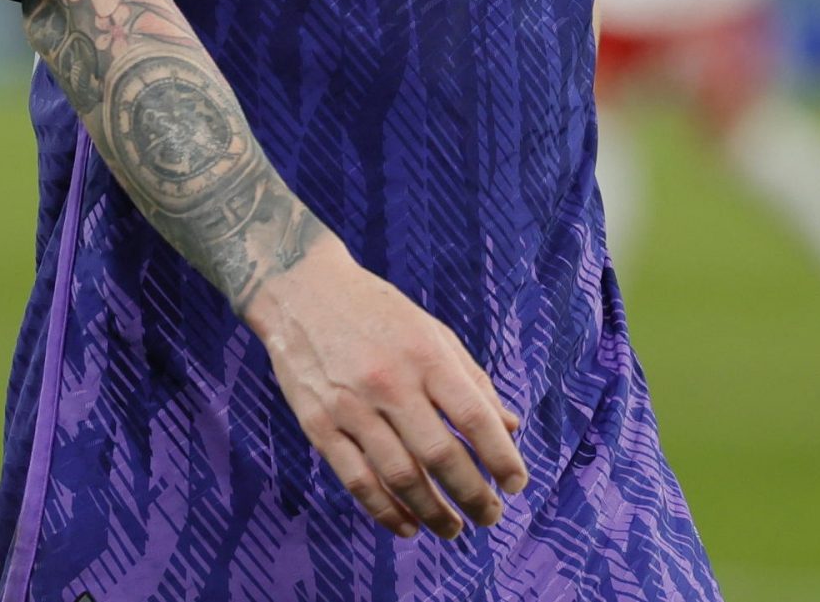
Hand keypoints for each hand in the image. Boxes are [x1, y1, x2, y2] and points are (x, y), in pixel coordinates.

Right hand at [244, 238, 528, 539]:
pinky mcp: (318, 425)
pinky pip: (356, 480)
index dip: (501, 457)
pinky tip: (407, 526)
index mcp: (426, 356)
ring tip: (453, 528)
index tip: (516, 485)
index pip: (474, 416)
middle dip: (471, 494)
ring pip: (399, 476)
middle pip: (440, 454)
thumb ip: (473, 380)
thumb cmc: (378, 312)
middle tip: (490, 516)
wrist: (302, 292)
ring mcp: (351, 407)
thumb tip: (510, 427)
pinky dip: (384, 511)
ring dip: (431, 512)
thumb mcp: (433, 333)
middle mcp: (390, 383)